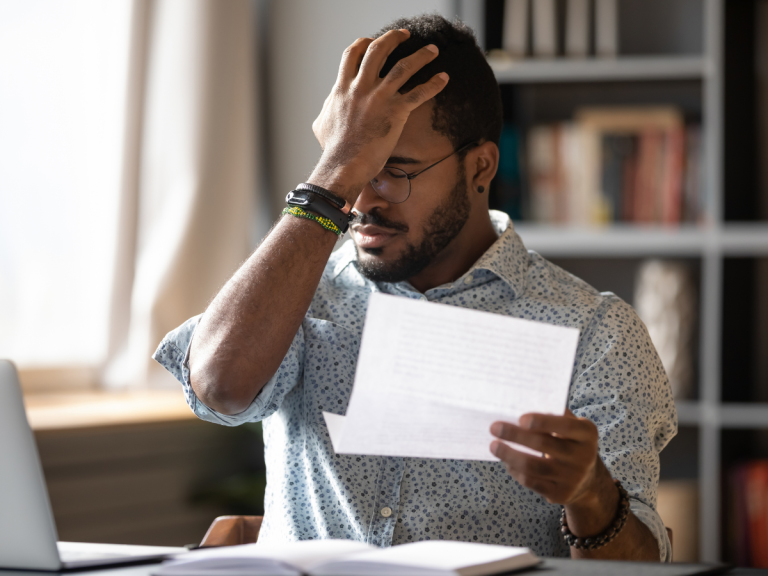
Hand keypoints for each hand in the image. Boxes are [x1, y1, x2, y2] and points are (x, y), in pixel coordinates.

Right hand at [309, 29, 448, 202]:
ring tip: (433, 50)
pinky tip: (444, 78)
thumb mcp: (321, 124)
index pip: (352, 54)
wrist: (343, 165)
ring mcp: (379, 98)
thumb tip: (327, 108)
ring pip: (404, 67)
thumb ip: (327, 109)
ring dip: (421, 55)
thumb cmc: (332, 149)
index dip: (363, 43)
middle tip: (405, 35)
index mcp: (342, 88)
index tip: (372, 40)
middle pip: (379, 50)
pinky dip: (433, 84)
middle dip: (393, 38)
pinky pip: (419, 93)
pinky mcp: (395, 112)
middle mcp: (361, 87)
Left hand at [489, 410, 602, 506]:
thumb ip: (553, 414)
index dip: (543, 422)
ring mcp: (573, 478)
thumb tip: (520, 403)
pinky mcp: (561, 494)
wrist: (588, 480)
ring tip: (493, 446)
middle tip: (494, 427)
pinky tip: (506, 462)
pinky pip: (532, 482)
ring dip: (510, 455)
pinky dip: (516, 471)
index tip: (521, 418)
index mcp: (587, 433)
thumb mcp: (570, 426)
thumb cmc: (570, 442)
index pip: (566, 426)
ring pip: (535, 466)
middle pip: (544, 445)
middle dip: (516, 435)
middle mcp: (584, 456)